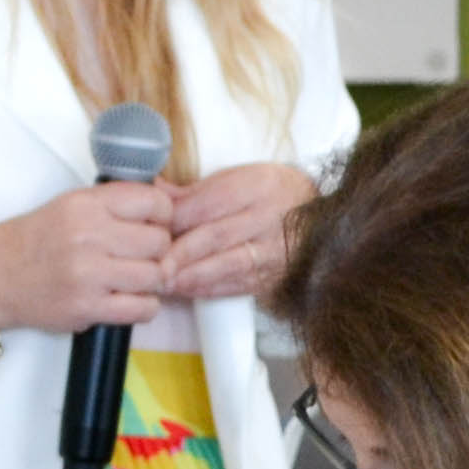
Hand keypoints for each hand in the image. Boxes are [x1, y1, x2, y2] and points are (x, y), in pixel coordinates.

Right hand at [0, 181, 174, 335]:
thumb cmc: (33, 242)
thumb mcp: (70, 205)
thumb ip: (113, 205)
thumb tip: (163, 212)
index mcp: (86, 204)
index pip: (154, 202)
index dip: (162, 216)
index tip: (154, 226)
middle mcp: (88, 235)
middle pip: (160, 242)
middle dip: (157, 252)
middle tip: (141, 258)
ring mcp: (88, 273)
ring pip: (156, 276)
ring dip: (151, 282)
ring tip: (133, 281)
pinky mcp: (87, 308)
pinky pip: (143, 309)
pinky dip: (144, 307)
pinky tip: (128, 300)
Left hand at [159, 164, 315, 305]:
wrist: (321, 218)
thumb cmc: (270, 193)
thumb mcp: (239, 178)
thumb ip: (196, 191)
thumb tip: (155, 193)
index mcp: (255, 186)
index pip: (208, 204)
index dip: (174, 219)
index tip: (148, 230)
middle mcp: (267, 218)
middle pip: (215, 236)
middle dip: (179, 253)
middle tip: (151, 265)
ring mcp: (274, 250)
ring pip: (227, 265)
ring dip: (191, 276)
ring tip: (163, 282)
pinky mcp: (275, 275)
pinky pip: (239, 285)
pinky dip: (209, 289)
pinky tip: (186, 290)